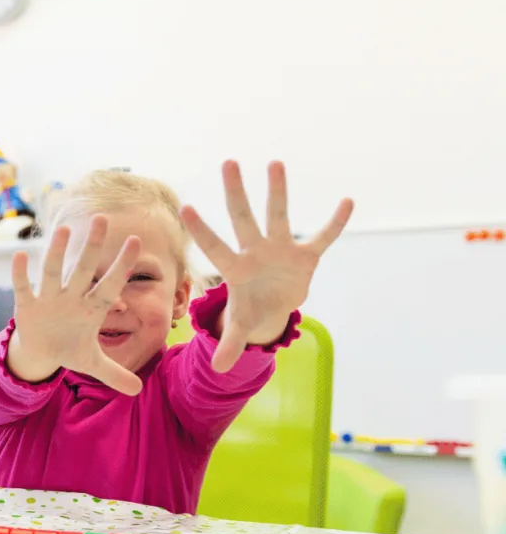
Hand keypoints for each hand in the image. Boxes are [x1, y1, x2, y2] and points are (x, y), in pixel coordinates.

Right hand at [6, 217, 144, 394]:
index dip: (122, 266)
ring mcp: (49, 299)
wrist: (40, 351)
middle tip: (102, 219)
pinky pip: (23, 288)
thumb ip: (115, 374)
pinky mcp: (27, 306)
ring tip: (63, 230)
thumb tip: (139, 391)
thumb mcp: (92, 364)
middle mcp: (72, 297)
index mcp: (91, 308)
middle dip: (92, 246)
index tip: (137, 242)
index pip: (110, 284)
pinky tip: (19, 255)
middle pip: (84, 268)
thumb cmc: (69, 347)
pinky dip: (20, 274)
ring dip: (57, 252)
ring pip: (53, 272)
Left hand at [181, 161, 352, 372]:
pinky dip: (335, 223)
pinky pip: (323, 237)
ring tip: (274, 162)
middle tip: (228, 162)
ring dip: (277, 191)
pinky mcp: (305, 255)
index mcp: (235, 268)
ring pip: (278, 215)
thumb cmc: (251, 309)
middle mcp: (255, 251)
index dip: (202, 231)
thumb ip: (229, 343)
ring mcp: (280, 249)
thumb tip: (216, 370)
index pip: (215, 247)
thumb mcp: (240, 326)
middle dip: (235, 193)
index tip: (186, 208)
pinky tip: (348, 202)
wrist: (274, 305)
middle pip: (242, 218)